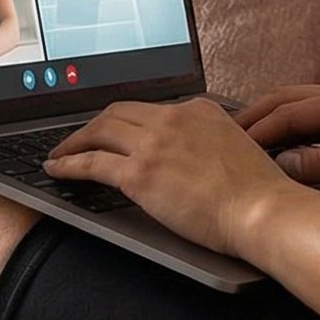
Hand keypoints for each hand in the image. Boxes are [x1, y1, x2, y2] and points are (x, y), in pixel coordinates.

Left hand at [45, 98, 303, 256]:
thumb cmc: (259, 192)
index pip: (150, 110)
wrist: (262, 209)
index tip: (114, 131)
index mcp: (198, 109)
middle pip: (118, 113)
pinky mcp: (140, 174)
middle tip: (79, 139)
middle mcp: (173, 118)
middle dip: (93, 126)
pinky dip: (68, 164)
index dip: (125, 121)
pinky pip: (91, 163)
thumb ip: (210, 142)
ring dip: (74, 142)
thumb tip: (193, 157)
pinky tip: (57, 169)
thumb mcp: (237, 148)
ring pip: (99, 132)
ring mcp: (154, 144)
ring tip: (60, 153)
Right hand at [234, 82, 319, 211]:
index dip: (257, 131)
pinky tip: (275, 148)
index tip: (228, 149)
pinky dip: (288, 129)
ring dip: (269, 121)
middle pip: (288, 98)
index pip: (290, 112)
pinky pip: (313, 119)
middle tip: (220, 139)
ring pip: (298, 106)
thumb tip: (280, 163)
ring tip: (238, 143)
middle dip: (253, 117)